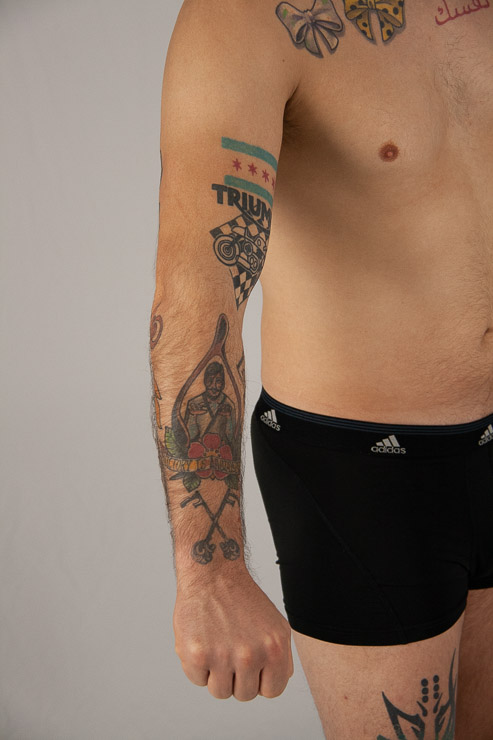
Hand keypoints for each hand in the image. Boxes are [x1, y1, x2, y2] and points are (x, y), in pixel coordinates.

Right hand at [173, 570, 293, 700]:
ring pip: (220, 691)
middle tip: (230, 649)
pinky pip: (197, 680)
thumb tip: (278, 681)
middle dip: (237, 677)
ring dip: (216, 673)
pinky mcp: (197, 655)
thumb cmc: (242, 599)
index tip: (252, 665)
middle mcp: (251, 654)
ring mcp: (223, 656)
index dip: (260, 680)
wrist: (212, 574)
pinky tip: (202, 640)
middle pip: (245, 694)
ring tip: (217, 644)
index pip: (273, 690)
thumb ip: (281, 657)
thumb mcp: (275, 625)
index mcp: (275, 647)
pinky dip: (197, 665)